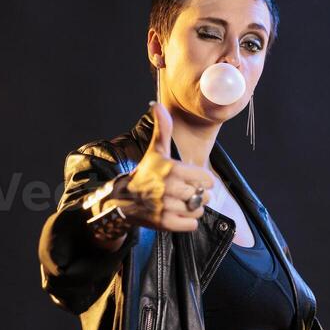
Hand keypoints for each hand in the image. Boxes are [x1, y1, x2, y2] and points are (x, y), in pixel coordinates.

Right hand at [105, 99, 214, 232]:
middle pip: (203, 196)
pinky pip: (191, 225)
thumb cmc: (145, 173)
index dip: (203, 180)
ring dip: (193, 208)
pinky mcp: (164, 223)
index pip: (206, 179)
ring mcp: (166, 206)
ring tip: (181, 203)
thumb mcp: (155, 151)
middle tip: (185, 192)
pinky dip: (188, 221)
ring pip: (198, 210)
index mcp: (171, 169)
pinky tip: (177, 213)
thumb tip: (157, 104)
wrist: (123, 199)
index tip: (193, 179)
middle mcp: (169, 188)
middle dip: (198, 195)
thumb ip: (163, 129)